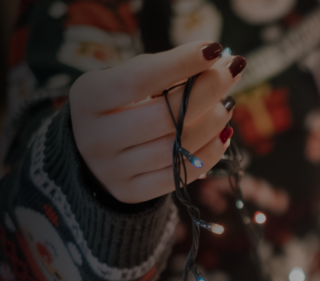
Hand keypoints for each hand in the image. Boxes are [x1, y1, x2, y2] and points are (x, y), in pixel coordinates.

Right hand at [70, 41, 245, 203]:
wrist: (88, 154)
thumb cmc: (117, 104)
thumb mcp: (124, 78)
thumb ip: (163, 70)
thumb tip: (217, 62)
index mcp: (88, 98)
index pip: (137, 80)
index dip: (179, 63)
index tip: (213, 48)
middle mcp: (95, 137)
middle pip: (165, 116)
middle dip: (208, 90)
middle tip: (231, 71)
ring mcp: (113, 170)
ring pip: (176, 148)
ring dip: (213, 122)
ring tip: (227, 104)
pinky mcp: (131, 192)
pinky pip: (180, 175)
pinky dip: (209, 153)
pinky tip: (222, 134)